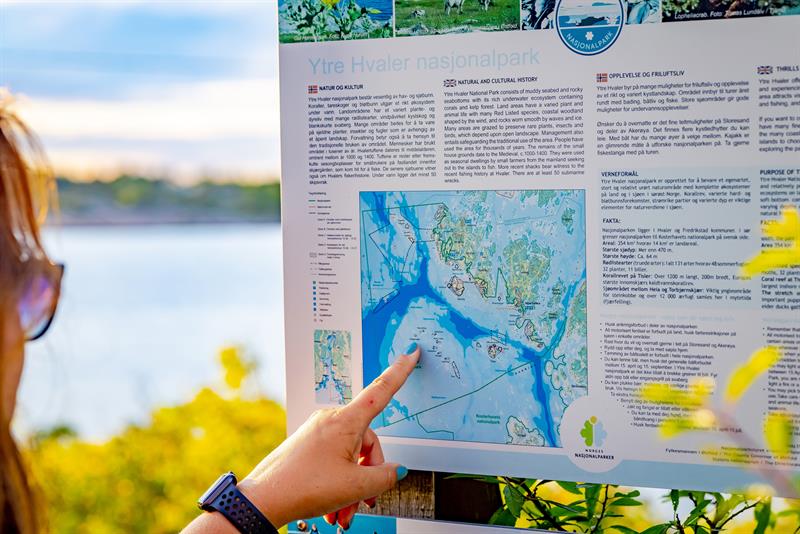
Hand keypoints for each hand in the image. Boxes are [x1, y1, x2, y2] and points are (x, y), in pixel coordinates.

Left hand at [239, 343, 419, 529]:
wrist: (263, 500)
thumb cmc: (302, 486)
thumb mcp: (355, 486)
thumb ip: (384, 476)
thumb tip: (395, 470)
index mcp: (346, 421)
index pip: (381, 391)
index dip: (399, 372)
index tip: (410, 354)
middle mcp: (331, 420)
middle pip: (368, 442)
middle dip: (369, 474)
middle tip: (364, 500)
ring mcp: (317, 431)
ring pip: (350, 456)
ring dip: (352, 486)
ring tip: (344, 511)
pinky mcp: (307, 444)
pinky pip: (334, 459)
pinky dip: (338, 483)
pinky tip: (333, 506)